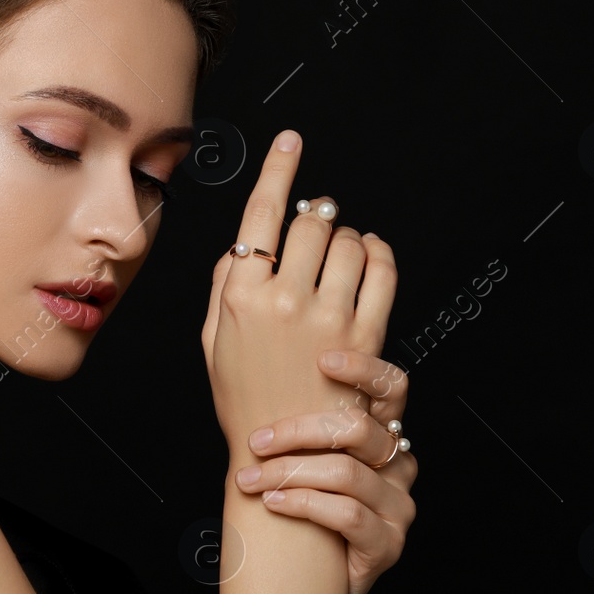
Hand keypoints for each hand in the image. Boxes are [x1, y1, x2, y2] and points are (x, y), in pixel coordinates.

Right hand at [202, 130, 394, 462]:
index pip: (261, 213)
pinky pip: (382, 270)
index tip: (292, 141)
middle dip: (316, 215)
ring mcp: (328, 315)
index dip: (280, 168)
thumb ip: (224, 285)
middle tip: (317, 223)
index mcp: (240, 295)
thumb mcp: (212, 338)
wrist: (283, 452)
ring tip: (339, 253)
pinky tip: (371, 253)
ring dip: (346, 236)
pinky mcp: (365, 333)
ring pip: (348, 240)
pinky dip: (379, 253)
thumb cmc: (243, 397)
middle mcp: (283, 298)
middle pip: (310, 222)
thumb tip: (243, 245)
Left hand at [232, 349, 417, 593]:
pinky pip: (347, 514)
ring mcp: (398, 506)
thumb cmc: (295, 505)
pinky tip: (272, 503)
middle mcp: (398, 466)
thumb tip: (246, 356)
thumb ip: (290, 407)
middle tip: (256, 441)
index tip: (323, 360)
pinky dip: (302, 504)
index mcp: (382, 435)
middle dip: (298, 432)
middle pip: (358, 429)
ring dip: (287, 472)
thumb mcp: (296, 453)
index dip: (364, 369)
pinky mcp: (388, 544)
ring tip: (248, 480)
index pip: (392, 388)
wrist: (304, 579)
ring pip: (346, 473)